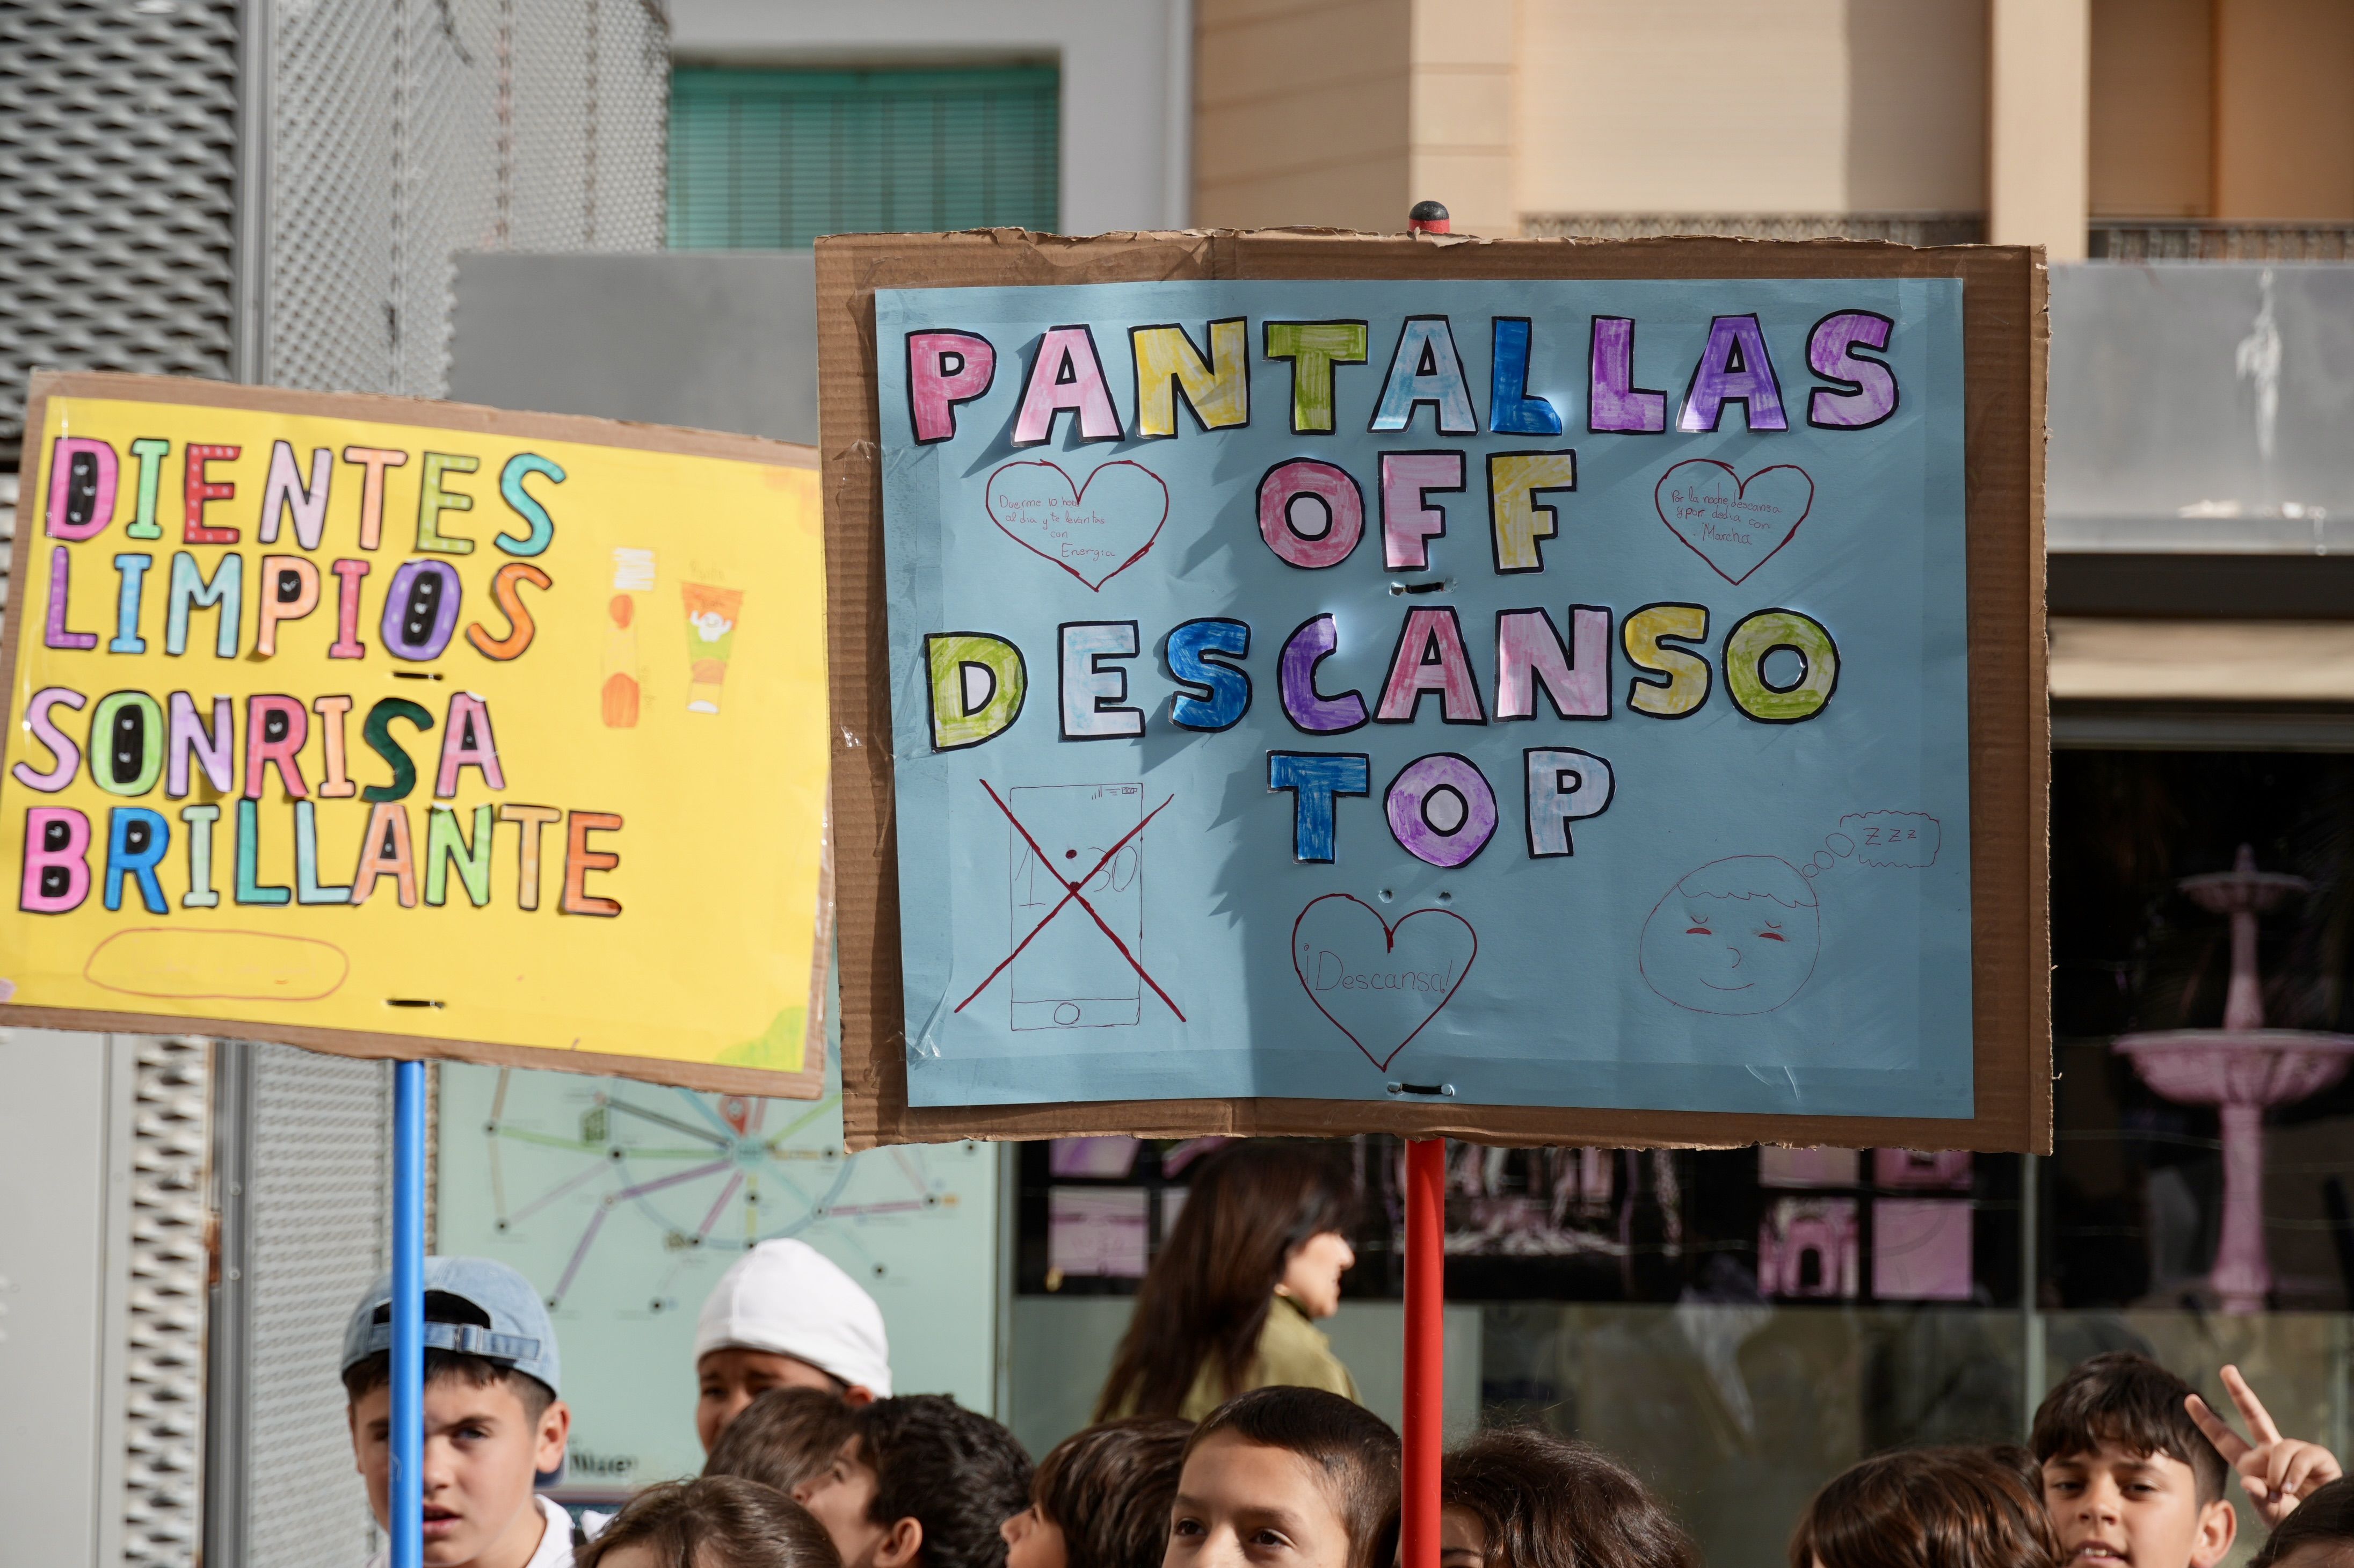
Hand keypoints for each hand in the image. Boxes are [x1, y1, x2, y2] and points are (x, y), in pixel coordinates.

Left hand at [2186, 1364, 2343, 1524]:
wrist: (2322, 1525)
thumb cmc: (2293, 1520)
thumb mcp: (2269, 1511)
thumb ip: (2258, 1497)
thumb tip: (2248, 1480)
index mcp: (2251, 1464)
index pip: (2224, 1439)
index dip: (2207, 1420)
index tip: (2189, 1399)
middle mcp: (2271, 1453)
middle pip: (2254, 1415)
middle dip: (2240, 1392)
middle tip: (2226, 1369)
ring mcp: (2294, 1452)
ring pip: (2279, 1448)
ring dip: (2278, 1473)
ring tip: (2284, 1491)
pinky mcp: (2317, 1456)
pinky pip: (2301, 1455)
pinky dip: (2295, 1473)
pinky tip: (2296, 1488)